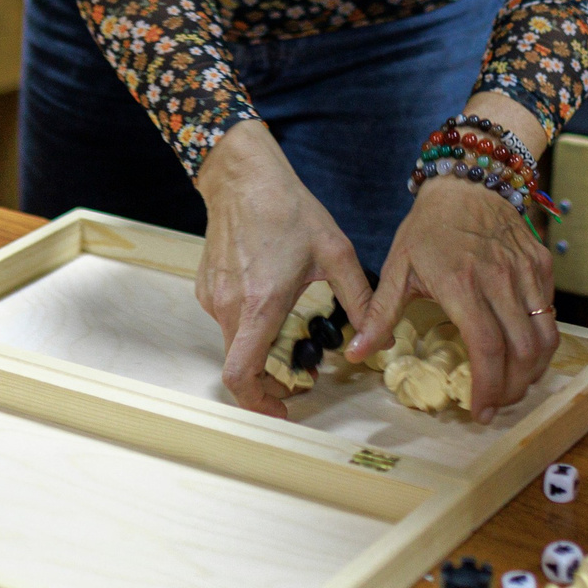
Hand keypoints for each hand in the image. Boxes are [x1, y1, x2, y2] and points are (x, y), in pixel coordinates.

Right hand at [194, 119, 373, 417]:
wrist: (243, 177)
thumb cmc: (289, 209)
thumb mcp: (335, 253)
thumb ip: (360, 300)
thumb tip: (380, 340)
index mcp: (261, 304)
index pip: (241, 375)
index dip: (259, 403)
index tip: (282, 411)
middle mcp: (229, 306)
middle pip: (240, 366)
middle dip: (268, 383)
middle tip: (299, 382)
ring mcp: (213, 297)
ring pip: (233, 344)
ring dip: (259, 353)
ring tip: (292, 338)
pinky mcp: (206, 287)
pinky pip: (226, 320)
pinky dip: (248, 328)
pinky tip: (272, 303)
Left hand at [344, 96, 557, 422]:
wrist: (468, 180)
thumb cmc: (429, 226)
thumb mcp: (397, 266)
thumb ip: (379, 313)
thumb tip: (356, 353)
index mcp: (461, 283)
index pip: (487, 347)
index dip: (488, 387)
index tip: (479, 410)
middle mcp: (500, 279)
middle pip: (522, 351)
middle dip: (512, 389)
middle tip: (495, 404)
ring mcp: (526, 271)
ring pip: (545, 337)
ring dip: (533, 371)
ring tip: (513, 385)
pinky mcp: (542, 264)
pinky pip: (550, 313)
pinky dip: (541, 341)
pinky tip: (522, 352)